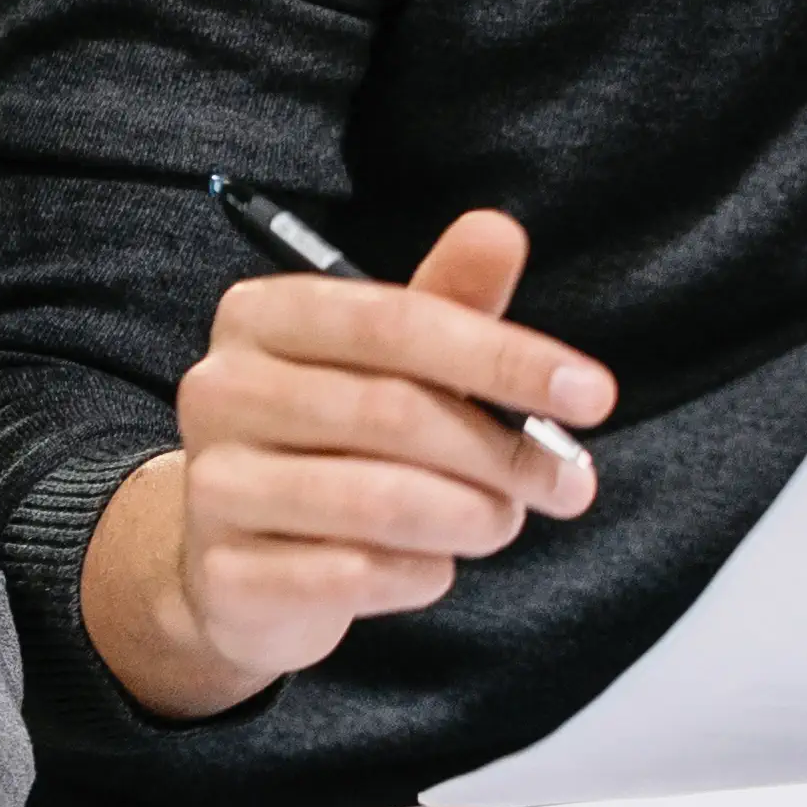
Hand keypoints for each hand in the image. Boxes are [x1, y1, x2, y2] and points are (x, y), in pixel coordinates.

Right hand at [85, 207, 619, 718]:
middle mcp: (221, 390)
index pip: (394, 320)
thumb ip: (449, 304)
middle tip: (568, 484)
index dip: (504, 356)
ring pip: (377, 502)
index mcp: (262, 315)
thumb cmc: (335, 446)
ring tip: (499, 522)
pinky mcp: (224, 576)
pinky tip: (431, 567)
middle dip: (503, 452)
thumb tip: (499, 230)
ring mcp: (212, 486)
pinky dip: (418, 575)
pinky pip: (352, 575)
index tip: (594, 394)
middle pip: (393, 411)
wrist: (243, 570)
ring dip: (470, 517)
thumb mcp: (394, 366)